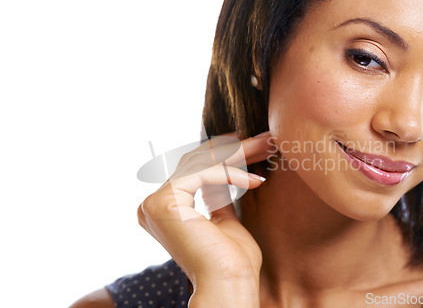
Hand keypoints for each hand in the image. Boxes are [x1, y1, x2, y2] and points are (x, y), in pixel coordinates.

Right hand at [137, 131, 272, 306]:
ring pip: (201, 163)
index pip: (193, 169)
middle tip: (265, 139)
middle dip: (235, 149)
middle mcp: (152, 205)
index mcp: (164, 209)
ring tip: (267, 149)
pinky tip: (256, 182)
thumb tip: (223, 171)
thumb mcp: (225, 219)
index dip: (222, 154)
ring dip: (239, 154)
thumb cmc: (232, 261)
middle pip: (197, 161)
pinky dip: (232, 174)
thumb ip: (217, 196)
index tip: (250, 143)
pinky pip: (202, 174)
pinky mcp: (164, 202)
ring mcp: (154, 203)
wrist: (230, 285)